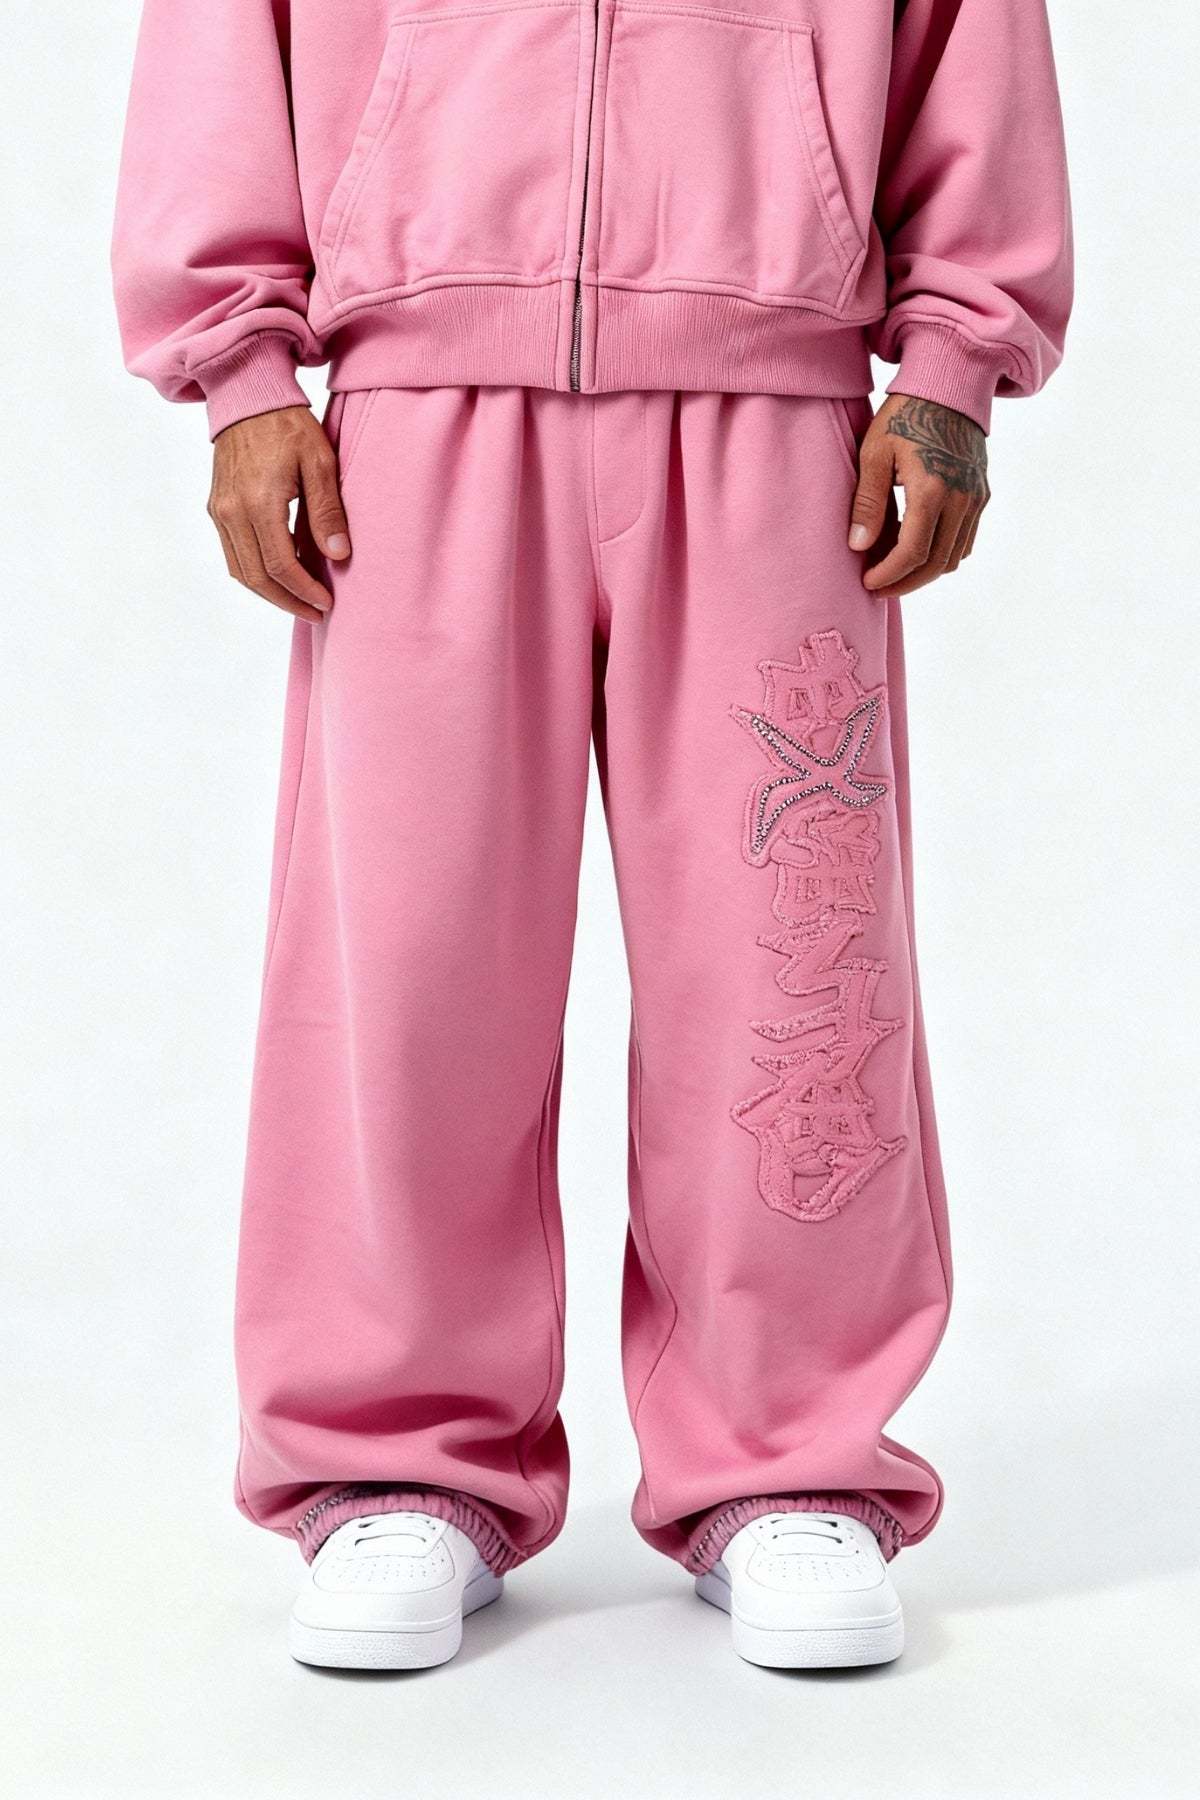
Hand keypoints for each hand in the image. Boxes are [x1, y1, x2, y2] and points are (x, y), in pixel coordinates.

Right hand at [207, 405, 350, 620]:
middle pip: (256, 577)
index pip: (280, 564)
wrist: (247, 397)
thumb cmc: (288, 425)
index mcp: (259, 501)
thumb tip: (338, 555)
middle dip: (287, 601)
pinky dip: (254, 574)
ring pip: (240, 571)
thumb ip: (327, 510)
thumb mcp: (319, 461)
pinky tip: (278, 578)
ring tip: (298, 602)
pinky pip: (232, 554)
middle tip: (314, 613)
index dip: (303, 590)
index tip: (325, 603)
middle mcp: (232, 511)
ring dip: (269, 593)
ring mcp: (220, 511)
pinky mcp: (216, 508)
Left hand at [848, 394, 988, 598]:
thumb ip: (867, 502)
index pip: (912, 554)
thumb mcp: (875, 453)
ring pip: (954, 557)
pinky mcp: (981, 494)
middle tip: (879, 588)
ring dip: (924, 572)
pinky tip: (917, 550)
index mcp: (932, 490)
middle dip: (905, 583)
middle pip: (936, 564)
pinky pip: (965, 540)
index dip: (889, 576)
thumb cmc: (905, 414)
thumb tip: (858, 546)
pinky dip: (942, 554)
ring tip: (894, 571)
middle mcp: (961, 499)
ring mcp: (976, 498)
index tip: (868, 583)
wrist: (950, 385)